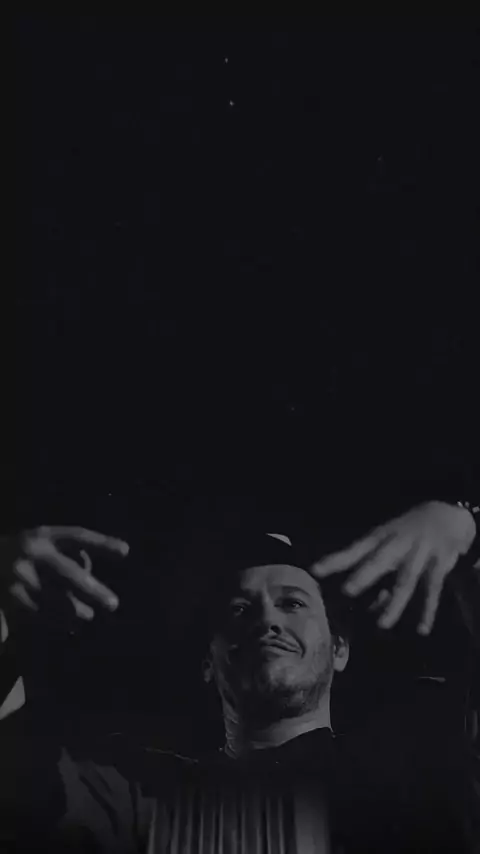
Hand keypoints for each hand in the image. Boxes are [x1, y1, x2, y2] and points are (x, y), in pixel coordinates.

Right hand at [0, 526, 128, 621]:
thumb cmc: (21, 550)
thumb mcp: (40, 540)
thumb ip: (66, 550)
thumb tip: (101, 564)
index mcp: (43, 536)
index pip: (77, 536)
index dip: (102, 543)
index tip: (126, 551)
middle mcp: (32, 553)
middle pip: (69, 574)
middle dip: (93, 591)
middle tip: (113, 603)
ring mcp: (18, 577)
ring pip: (55, 600)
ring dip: (76, 611)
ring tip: (89, 616)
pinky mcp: (8, 599)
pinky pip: (37, 615)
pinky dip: (54, 622)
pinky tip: (68, 627)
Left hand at [312, 502, 476, 634]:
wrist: (446, 514)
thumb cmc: (407, 531)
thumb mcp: (386, 537)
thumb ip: (369, 561)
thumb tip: (351, 589)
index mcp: (380, 537)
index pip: (354, 550)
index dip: (335, 560)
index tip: (315, 570)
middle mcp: (397, 545)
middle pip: (379, 561)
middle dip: (364, 575)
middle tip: (347, 590)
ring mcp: (419, 554)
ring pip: (405, 581)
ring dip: (394, 603)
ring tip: (382, 624)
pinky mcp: (439, 565)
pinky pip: (432, 590)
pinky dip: (427, 610)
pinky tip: (421, 629)